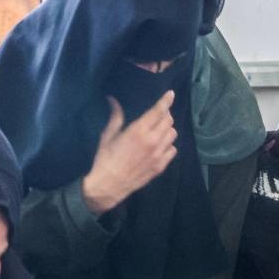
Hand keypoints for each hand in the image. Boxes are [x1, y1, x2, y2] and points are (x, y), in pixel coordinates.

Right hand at [81, 91, 177, 213]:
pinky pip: (173, 150)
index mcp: (138, 131)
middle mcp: (152, 141)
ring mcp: (158, 154)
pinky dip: (168, 145)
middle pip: (168, 121)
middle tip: (157, 115)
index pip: (158, 111)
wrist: (109, 185)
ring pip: (173, 134)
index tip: (171, 94)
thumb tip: (112, 100)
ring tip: (158, 130)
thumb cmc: (105, 158)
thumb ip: (115, 117)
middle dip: (164, 115)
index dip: (166, 100)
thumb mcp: (108, 135)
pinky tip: (159, 146)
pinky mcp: (161, 166)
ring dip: (167, 129)